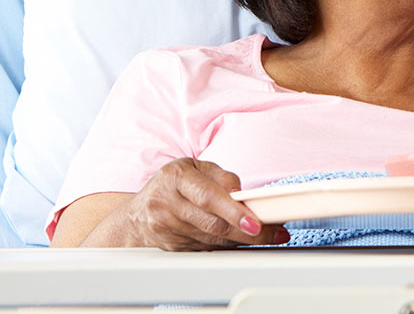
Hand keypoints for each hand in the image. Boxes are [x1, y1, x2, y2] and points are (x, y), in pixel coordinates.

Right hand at [121, 158, 287, 250]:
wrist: (138, 212)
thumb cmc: (175, 184)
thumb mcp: (197, 168)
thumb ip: (223, 178)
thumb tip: (243, 194)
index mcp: (176, 177)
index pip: (208, 197)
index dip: (234, 212)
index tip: (256, 223)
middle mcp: (166, 203)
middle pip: (212, 223)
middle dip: (246, 231)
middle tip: (273, 233)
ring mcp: (166, 228)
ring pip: (211, 239)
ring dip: (241, 239)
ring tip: (264, 235)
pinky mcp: (171, 246)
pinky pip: (205, 248)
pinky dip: (226, 244)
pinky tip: (238, 238)